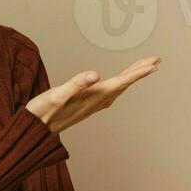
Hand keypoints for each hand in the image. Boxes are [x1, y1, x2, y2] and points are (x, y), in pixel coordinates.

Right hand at [26, 55, 159, 134]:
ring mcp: (92, 105)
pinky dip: (120, 84)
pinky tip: (120, 83)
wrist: (34, 131)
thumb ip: (76, 84)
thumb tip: (96, 74)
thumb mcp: (56, 95)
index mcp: (91, 97)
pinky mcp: (86, 106)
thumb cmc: (42, 112)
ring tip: (143, 66)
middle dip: (140, 71)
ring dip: (131, 77)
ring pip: (118, 88)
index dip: (137, 73)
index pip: (120, 82)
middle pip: (123, 85)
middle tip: (156, 59)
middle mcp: (95, 102)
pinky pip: (110, 93)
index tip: (153, 64)